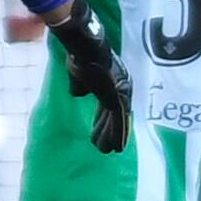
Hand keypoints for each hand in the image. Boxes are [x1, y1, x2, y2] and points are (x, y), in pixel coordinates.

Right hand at [48, 0, 132, 153]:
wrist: (86, 50)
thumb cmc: (80, 57)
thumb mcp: (78, 74)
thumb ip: (80, 85)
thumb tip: (79, 93)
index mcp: (113, 81)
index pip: (108, 105)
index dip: (102, 120)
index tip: (97, 131)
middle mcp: (122, 87)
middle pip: (115, 114)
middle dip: (108, 130)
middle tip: (103, 146)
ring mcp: (121, 93)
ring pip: (117, 120)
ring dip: (111, 136)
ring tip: (107, 150)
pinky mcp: (118, 98)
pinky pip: (119, 121)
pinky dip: (117, 134)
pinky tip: (115, 146)